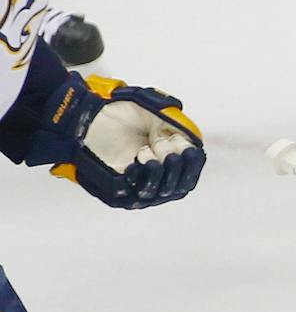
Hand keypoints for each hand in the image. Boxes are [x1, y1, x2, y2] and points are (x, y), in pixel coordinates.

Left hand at [24, 73, 203, 209]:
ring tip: (145, 153)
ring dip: (157, 175)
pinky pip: (134, 196)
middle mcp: (156, 176)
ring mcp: (137, 186)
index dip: (192, 162)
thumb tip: (194, 145)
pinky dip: (138, 181)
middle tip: (166, 150)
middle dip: (176, 169)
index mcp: (170, 156)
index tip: (187, 149)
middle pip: (179, 187)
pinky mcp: (116, 194)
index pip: (192, 171)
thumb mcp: (156, 115)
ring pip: (159, 194)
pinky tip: (133, 165)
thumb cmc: (120, 114)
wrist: (86, 117)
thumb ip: (177, 128)